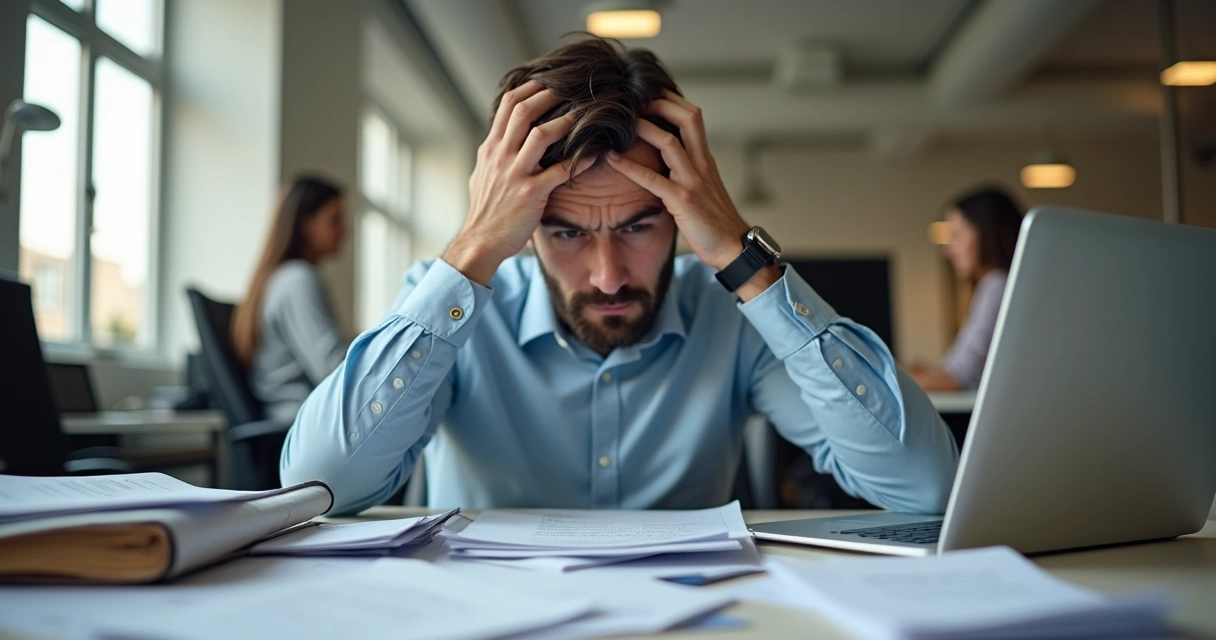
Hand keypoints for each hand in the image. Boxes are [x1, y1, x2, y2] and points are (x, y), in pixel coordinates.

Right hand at [444, 81, 594, 285]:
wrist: (480, 241)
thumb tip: (503, 138)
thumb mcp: (482, 174)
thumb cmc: (485, 210)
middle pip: (523, 110)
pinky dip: (581, 160)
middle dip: (550, 94)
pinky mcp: (530, 194)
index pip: (508, 104)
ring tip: (586, 114)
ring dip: (567, 121)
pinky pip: (559, 171)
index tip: (551, 80)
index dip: (531, 87)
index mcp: (491, 148)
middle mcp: (501, 155)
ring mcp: (515, 174)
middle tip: (573, 88)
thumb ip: (495, 154)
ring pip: (541, 135)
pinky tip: (597, 153)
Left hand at [606, 91, 779, 299]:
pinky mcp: (683, 201)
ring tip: (619, 120)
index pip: (692, 116)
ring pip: (670, 142)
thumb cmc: (714, 220)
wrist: (733, 247)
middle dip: (659, 103)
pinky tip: (611, 159)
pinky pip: (654, 180)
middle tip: (633, 99)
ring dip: (643, 127)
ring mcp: (693, 181)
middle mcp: (701, 164)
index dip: (670, 100)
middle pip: (687, 118)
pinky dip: (630, 167)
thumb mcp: (703, 187)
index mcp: (705, 159)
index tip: (647, 93)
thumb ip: (686, 169)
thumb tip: (662, 158)